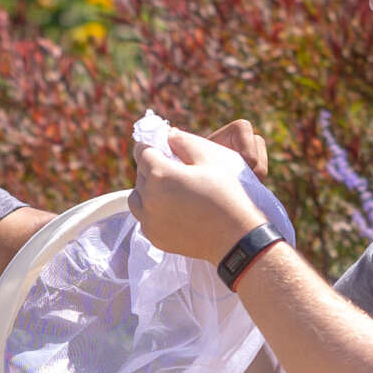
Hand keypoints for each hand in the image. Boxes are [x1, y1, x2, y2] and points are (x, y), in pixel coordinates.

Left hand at [130, 127, 268, 262]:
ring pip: (137, 198)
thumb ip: (185, 142)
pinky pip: (145, 218)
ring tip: (169, 191)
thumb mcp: (210, 159)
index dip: (151, 146)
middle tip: (173, 170)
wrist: (235, 238)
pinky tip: (173, 210)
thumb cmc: (225, 195)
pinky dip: (152, 211)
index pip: (142, 152)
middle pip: (140, 174)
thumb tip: (169, 134)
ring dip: (148, 190)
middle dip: (152, 168)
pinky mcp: (154, 237)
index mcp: (160, 174)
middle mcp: (148, 197)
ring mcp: (149, 220)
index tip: (160, 148)